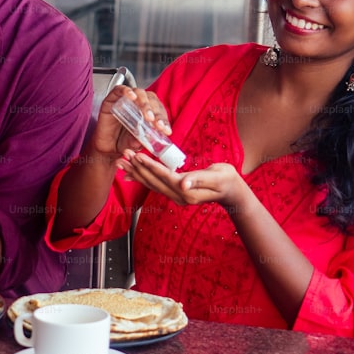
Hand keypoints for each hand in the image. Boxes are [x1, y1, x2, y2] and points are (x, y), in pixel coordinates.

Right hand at [90, 86, 171, 158]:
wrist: (106, 146)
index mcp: (148, 113)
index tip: (166, 130)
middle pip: (151, 101)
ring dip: (145, 104)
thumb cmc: (122, 142)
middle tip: (157, 124)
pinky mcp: (112, 98)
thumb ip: (140, 141)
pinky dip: (127, 91)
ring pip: (139, 93)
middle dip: (156, 113)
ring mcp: (126, 100)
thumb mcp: (134, 144)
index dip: (164, 119)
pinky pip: (120, 90)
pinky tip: (132, 97)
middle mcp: (138, 105)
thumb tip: (145, 139)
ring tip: (147, 116)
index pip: (159, 111)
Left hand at [120, 154, 246, 208]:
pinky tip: (132, 173)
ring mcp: (176, 196)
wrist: (232, 192)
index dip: (150, 166)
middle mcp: (179, 196)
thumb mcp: (218, 177)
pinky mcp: (175, 193)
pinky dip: (142, 177)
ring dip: (136, 173)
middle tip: (123, 157)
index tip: (137, 156)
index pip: (165, 177)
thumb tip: (184, 183)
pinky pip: (155, 185)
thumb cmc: (227, 180)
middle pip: (153, 181)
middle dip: (137, 168)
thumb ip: (200, 178)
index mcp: (188, 192)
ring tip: (121, 163)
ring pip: (151, 184)